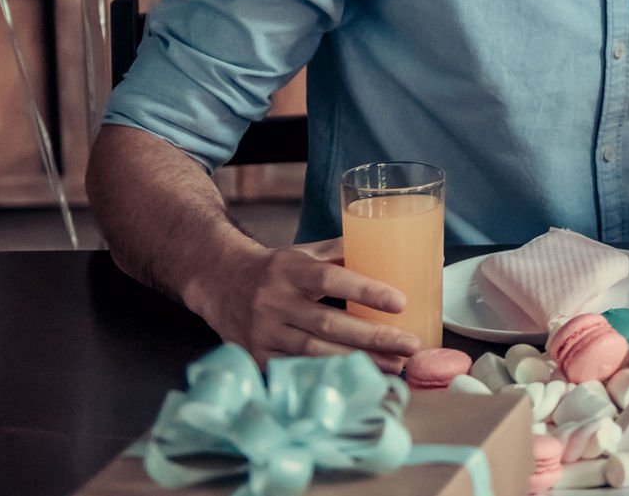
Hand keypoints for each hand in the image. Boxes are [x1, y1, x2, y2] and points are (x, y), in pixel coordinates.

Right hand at [191, 237, 420, 368]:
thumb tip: (392, 247)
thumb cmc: (274, 269)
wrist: (217, 282)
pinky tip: (357, 380)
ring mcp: (262, 333)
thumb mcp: (303, 254)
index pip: (331, 279)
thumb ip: (342, 253)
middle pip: (328, 323)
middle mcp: (273, 302)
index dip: (366, 291)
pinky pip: (297, 370)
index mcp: (289, 270)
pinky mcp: (256, 357)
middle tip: (411, 345)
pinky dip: (328, 377)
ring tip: (395, 366)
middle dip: (373, 337)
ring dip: (358, 362)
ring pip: (314, 352)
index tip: (401, 302)